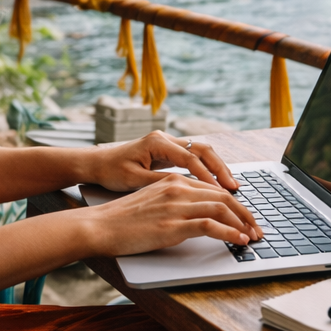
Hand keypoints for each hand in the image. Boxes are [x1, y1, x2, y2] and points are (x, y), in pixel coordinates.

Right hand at [83, 173, 261, 256]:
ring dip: (243, 223)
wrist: (99, 226)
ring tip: (253, 236)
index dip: (234, 203)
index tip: (245, 217)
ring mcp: (176, 205)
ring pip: (221, 207)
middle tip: (257, 228)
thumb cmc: (120, 219)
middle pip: (223, 196)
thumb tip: (194, 215)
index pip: (213, 188)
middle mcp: (177, 188)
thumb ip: (173, 202)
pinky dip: (230, 232)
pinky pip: (211, 225)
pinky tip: (239, 240)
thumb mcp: (150, 202)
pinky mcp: (173, 224)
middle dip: (245, 213)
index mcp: (173, 180)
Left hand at [85, 131, 240, 194]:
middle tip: (233, 187)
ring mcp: (168, 143)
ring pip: (200, 151)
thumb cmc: (111, 171)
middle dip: (219, 168)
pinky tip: (215, 183)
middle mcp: (165, 138)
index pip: (189, 158)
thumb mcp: (134, 180)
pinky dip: (206, 169)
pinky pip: (193, 157)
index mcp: (157, 142)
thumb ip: (159, 183)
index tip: (220, 191)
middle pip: (201, 149)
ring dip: (216, 168)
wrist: (97, 163)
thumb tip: (185, 191)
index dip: (206, 175)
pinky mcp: (167, 151)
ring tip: (230, 186)